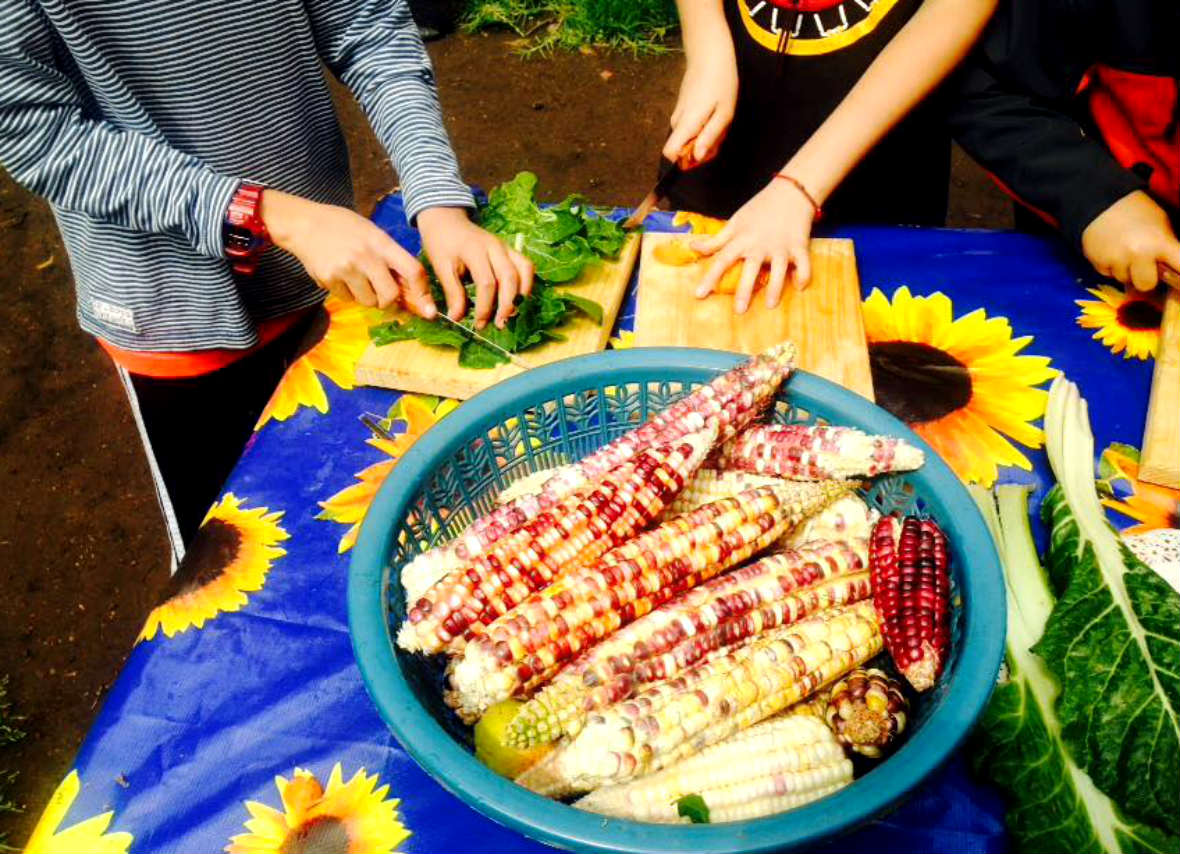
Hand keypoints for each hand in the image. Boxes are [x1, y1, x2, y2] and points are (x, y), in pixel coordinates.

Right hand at [260, 189, 434, 314]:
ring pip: (369, 302)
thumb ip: (391, 258)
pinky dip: (348, 294)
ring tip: (357, 278)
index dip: (423, 293)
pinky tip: (341, 276)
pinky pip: (348, 299)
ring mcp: (346, 269)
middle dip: (390, 300)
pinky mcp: (329, 279)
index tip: (428, 307)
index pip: (412, 271)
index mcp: (381, 242)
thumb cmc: (344, 228)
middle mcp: (365, 257)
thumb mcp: (372, 233)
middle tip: (383, 293)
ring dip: (368, 297)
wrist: (304, 224)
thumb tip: (411, 291)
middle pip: (391, 295)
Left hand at [417, 206, 534, 328]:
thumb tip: (457, 318)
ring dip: (521, 295)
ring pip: (524, 271)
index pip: (486, 283)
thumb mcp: (441, 267)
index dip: (484, 307)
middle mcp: (495, 246)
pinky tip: (518, 300)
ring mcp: (505, 247)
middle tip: (498, 325)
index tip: (478, 324)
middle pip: (509, 278)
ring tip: (511, 315)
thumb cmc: (441, 244)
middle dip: (506, 305)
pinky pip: (526, 266)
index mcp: (474, 250)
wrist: (447, 221)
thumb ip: (452, 292)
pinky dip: (526, 284)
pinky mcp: (510, 250)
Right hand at [664, 35, 737, 165]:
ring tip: (720, 115)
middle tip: (721, 128)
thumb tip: (697, 158)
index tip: (705, 150)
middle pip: (684, 148)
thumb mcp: (724, 113)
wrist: (709, 53)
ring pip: (689, 137)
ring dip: (706, 134)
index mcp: (686, 123)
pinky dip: (705, 124)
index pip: (669, 153)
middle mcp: (677, 120)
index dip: (686, 160)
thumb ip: (710, 137)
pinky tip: (715, 109)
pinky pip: (691, 126)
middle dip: (703, 146)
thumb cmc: (720, 81)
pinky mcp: (682, 107)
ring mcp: (678, 113)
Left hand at [691, 179, 816, 312]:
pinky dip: (804, 275)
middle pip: (750, 269)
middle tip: (739, 311)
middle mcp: (760, 245)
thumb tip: (693, 246)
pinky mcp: (799, 246)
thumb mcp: (735, 222)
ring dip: (776, 288)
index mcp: (742, 240)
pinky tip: (800, 287)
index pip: (722, 261)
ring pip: (778, 270)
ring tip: (771, 305)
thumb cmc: (759, 208)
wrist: (790, 192)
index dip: (710, 278)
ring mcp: (781, 246)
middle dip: (744, 290)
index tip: (699, 295)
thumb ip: (716, 239)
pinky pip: (803, 264)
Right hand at [1082, 191, 1179, 291]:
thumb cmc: (1138, 210)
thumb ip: (1168, 246)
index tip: (1177, 278)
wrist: (1101, 201)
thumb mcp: (1162, 223)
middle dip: (1145, 277)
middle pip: (1146, 284)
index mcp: (1159, 242)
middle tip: (1143, 265)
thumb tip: (1172, 267)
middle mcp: (1138, 254)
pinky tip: (1110, 251)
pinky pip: (1108, 274)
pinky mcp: (1097, 263)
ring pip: (1125, 280)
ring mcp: (1116, 260)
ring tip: (1123, 252)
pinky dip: (1110, 266)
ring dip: (1126, 270)